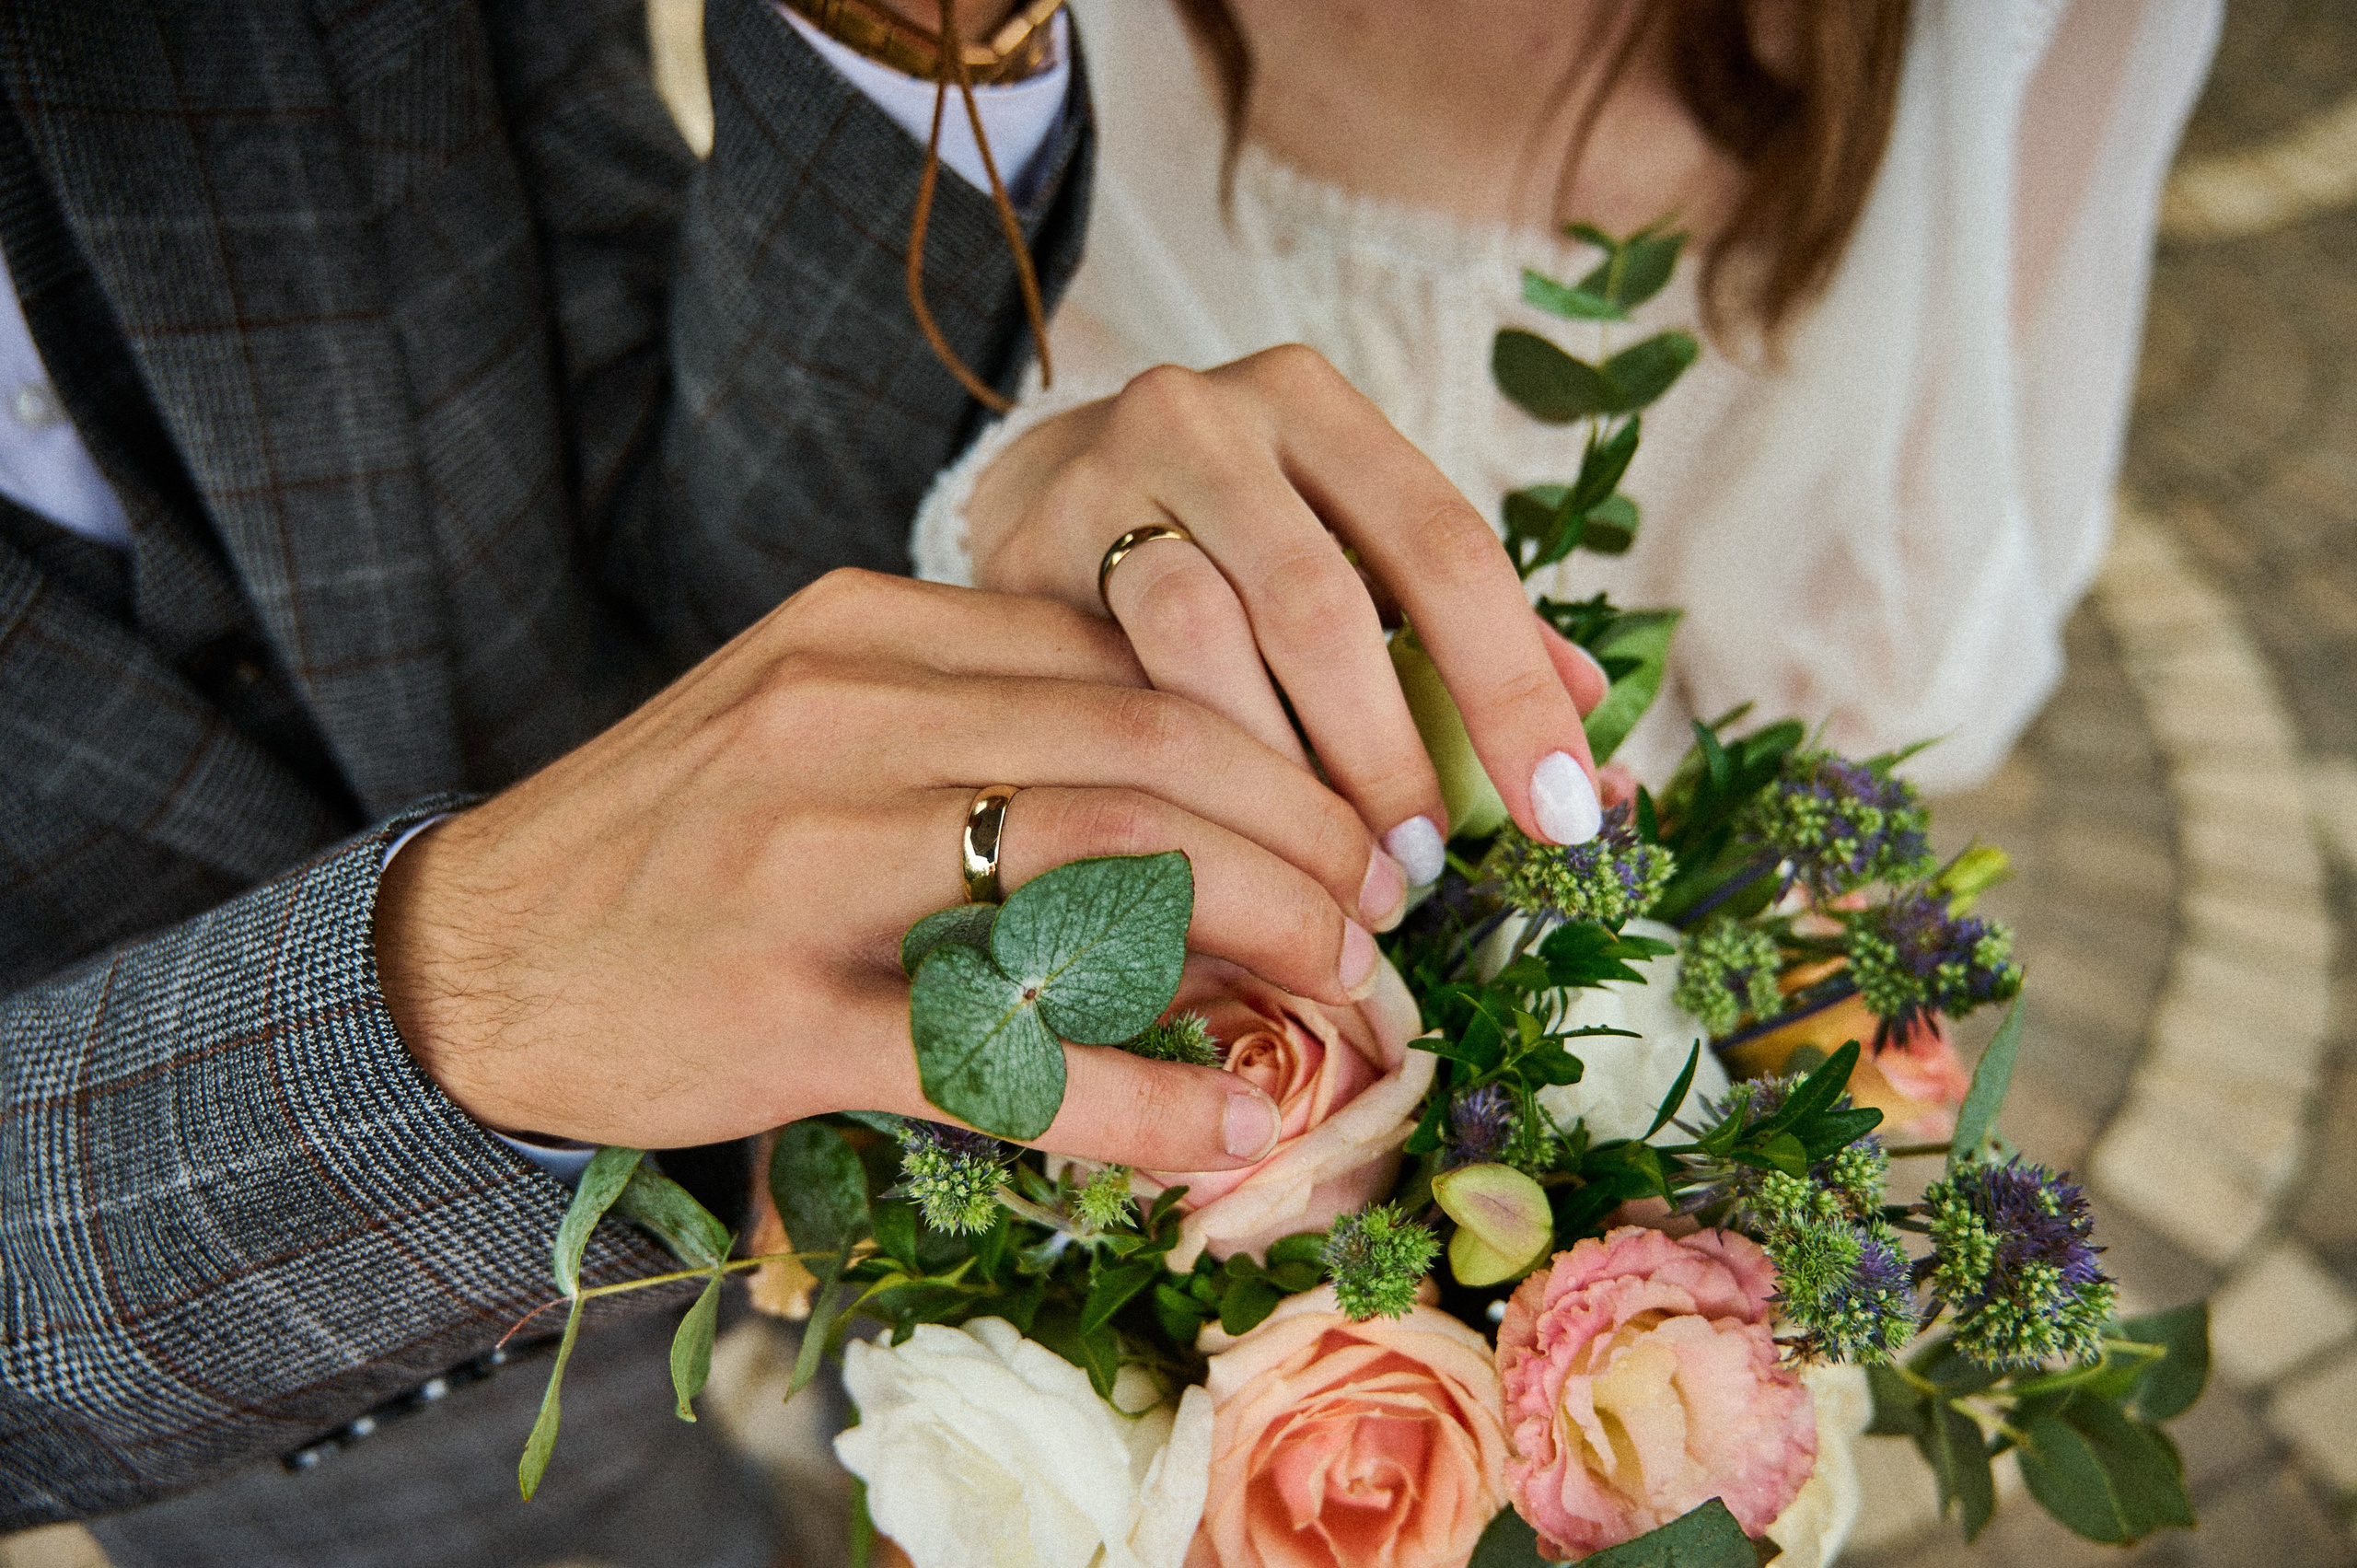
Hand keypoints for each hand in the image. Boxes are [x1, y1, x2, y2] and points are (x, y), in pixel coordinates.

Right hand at [375, 571, 1414, 1168]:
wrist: (467, 954)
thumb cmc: (668, 840)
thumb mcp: (809, 719)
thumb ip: (973, 717)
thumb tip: (1184, 779)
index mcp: (864, 629)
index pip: (1124, 655)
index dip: (1270, 734)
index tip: (1345, 809)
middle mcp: (844, 717)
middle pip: (1143, 748)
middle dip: (1298, 828)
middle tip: (1376, 906)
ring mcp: (809, 864)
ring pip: (1097, 868)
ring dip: (1255, 931)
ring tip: (1341, 989)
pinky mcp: (781, 1013)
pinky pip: (1001, 1051)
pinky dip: (1137, 1094)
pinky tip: (1219, 1129)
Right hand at [963, 345, 1612, 884]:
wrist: (1041, 490)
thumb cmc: (1231, 543)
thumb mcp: (1350, 556)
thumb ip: (1459, 637)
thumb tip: (1594, 748)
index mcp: (1321, 410)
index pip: (1444, 543)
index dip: (1511, 684)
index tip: (1562, 806)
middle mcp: (1214, 415)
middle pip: (1321, 597)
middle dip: (1386, 747)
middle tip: (1421, 861)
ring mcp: (1110, 470)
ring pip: (1203, 635)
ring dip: (1277, 768)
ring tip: (1326, 863)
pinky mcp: (1031, 542)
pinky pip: (1110, 671)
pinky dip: (1184, 761)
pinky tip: (1223, 830)